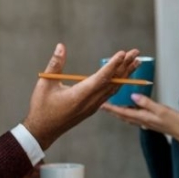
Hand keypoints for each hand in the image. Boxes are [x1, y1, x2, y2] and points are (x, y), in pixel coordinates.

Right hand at [22, 44, 141, 149]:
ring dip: (125, 74)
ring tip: (136, 62)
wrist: (43, 130)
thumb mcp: (45, 84)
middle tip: (135, 53)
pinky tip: (123, 76)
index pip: (101, 78)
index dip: (113, 65)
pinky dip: (118, 82)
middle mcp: (90, 101)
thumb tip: (61, 46)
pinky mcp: (92, 108)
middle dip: (125, 66)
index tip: (123, 54)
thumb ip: (55, 64)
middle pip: (112, 82)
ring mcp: (93, 106)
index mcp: (80, 95)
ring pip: (113, 88)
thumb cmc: (42, 107)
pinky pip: (110, 94)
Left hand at [102, 94, 178, 156]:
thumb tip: (133, 96)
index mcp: (143, 117)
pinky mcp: (151, 121)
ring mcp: (146, 122)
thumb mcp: (162, 109)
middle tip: (103, 105)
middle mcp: (142, 121)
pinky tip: (131, 107)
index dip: (111, 108)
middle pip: (123, 115)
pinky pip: (136, 116)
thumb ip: (147, 102)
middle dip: (112, 110)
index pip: (123, 112)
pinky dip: (130, 111)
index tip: (101, 105)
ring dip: (120, 111)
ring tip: (113, 105)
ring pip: (128, 116)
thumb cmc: (175, 122)